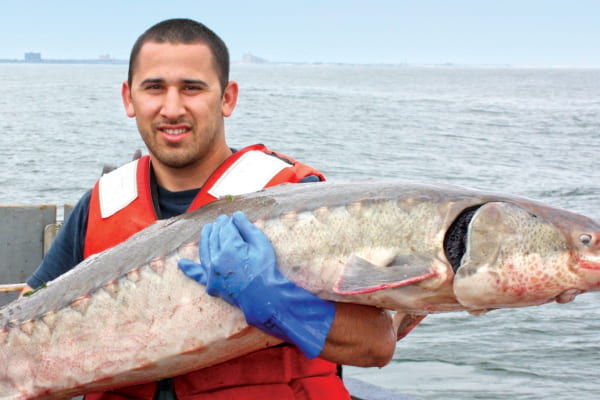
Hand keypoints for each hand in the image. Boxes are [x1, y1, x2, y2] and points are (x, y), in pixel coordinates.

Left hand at [178, 211, 335, 357]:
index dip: (229, 221)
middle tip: (222, 220)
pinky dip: (189, 269)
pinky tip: (181, 264)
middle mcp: (217, 259)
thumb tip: (236, 215)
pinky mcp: (211, 284)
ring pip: (204, 250)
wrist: (264, 297)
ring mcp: (212, 273)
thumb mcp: (261, 244)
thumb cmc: (265, 269)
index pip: (226, 228)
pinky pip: (197, 274)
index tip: (233, 217)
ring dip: (205, 237)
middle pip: (214, 237)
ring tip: (207, 229)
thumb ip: (247, 227)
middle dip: (218, 226)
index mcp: (230, 248)